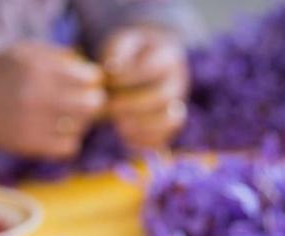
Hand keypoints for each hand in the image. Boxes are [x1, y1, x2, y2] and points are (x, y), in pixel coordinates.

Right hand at [0, 41, 105, 159]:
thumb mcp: (20, 53)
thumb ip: (55, 54)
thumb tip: (89, 68)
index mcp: (38, 68)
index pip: (89, 77)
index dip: (91, 80)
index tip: (83, 82)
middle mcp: (38, 95)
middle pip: (93, 103)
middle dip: (93, 101)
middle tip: (86, 102)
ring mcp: (35, 122)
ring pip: (83, 126)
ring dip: (81, 122)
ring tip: (68, 117)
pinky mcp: (31, 145)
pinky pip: (70, 147)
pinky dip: (69, 141)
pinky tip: (59, 133)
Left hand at [101, 26, 188, 150]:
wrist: (142, 67)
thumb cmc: (127, 55)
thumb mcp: (121, 44)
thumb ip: (116, 52)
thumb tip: (112, 68)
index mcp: (167, 58)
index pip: (152, 68)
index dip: (128, 76)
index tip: (107, 79)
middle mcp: (177, 83)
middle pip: (162, 97)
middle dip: (132, 104)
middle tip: (109, 105)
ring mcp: (176, 106)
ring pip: (169, 121)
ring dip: (141, 126)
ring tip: (119, 124)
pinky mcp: (168, 127)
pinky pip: (164, 139)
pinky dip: (145, 142)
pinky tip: (125, 136)